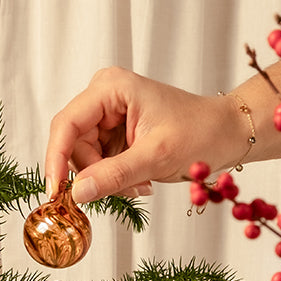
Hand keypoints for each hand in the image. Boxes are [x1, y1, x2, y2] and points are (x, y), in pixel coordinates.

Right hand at [44, 67, 240, 202]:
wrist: (226, 133)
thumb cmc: (200, 134)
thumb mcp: (155, 158)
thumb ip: (113, 175)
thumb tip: (77, 193)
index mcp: (111, 88)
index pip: (66, 125)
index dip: (56, 160)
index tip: (55, 192)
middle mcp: (103, 96)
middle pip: (72, 144)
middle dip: (93, 173)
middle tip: (124, 187)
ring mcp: (106, 114)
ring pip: (84, 158)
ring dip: (106, 179)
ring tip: (139, 181)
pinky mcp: (112, 132)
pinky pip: (97, 163)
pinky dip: (113, 178)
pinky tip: (139, 178)